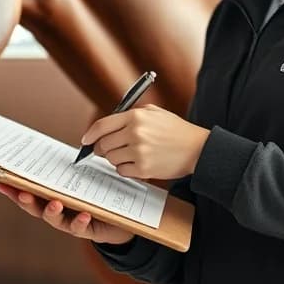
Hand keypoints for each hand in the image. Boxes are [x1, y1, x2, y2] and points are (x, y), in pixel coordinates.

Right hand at [0, 184, 133, 245]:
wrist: (117, 220)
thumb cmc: (93, 197)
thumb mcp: (79, 181)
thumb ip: (65, 171)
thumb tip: (49, 151)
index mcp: (51, 199)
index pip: (29, 194)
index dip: (14, 190)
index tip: (2, 182)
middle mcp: (57, 212)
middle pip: (36, 208)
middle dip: (27, 201)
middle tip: (22, 193)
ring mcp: (70, 223)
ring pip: (56, 220)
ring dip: (52, 212)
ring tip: (54, 203)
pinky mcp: (86, 230)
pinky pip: (81, 227)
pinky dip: (80, 221)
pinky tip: (84, 214)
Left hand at [82, 104, 209, 179]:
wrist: (197, 149)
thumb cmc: (175, 130)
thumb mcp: (154, 113)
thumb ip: (130, 115)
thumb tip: (107, 126)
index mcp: (135, 117)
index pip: (102, 126)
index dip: (90, 134)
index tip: (85, 140)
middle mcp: (135, 133)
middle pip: (103, 144)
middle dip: (101, 149)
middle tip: (104, 150)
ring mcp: (139, 152)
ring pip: (111, 159)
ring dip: (114, 159)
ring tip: (127, 155)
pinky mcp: (144, 169)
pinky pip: (122, 171)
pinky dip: (125, 169)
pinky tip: (135, 164)